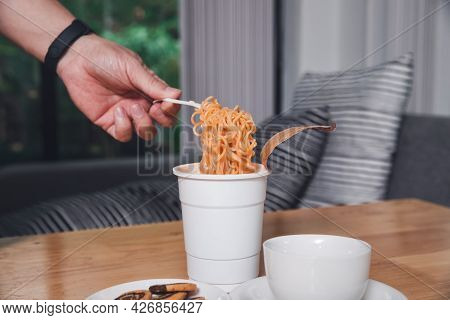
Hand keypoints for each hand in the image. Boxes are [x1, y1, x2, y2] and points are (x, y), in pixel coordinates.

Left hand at [57, 34, 180, 141]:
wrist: (77, 59)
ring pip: (146, 132)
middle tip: (153, 108)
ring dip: (143, 123)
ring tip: (131, 107)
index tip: (165, 104)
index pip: (170, 106)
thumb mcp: (133, 68)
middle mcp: (142, 104)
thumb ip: (154, 85)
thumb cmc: (106, 58)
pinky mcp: (110, 123)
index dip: (172, 109)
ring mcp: (127, 115)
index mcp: (150, 90)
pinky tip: (117, 112)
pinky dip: (124, 127)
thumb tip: (178, 94)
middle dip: (162, 120)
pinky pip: (124, 135)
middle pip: (163, 123)